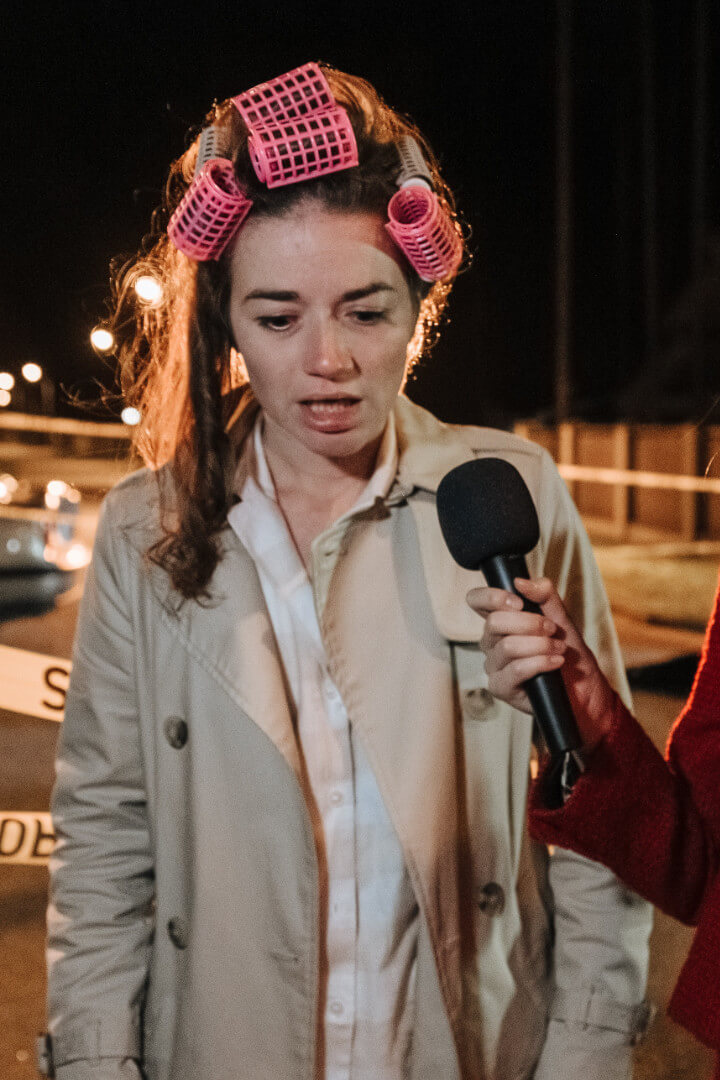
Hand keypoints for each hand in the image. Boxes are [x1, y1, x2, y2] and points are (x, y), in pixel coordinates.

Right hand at [466, 576, 616, 749]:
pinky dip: (540, 663)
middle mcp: (491, 642)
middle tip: (551, 629)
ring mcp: (494, 666)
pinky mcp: (501, 687)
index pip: (477, 601)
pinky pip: (516, 670)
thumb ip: (544, 596)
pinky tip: (556, 663)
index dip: (492, 597)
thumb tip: (521, 582)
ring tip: (559, 649)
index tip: (518, 601)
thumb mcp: (561, 618)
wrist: (584, 690)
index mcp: (501, 622)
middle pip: (494, 623)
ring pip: (507, 647)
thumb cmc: (568, 653)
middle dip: (529, 623)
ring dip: (540, 645)